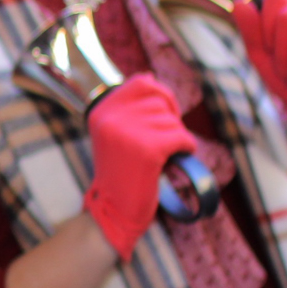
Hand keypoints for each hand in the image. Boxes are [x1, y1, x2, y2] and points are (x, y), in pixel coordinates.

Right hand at [84, 74, 198, 259]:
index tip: (162, 117)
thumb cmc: (122, 171)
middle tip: (159, 143)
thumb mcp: (116, 133)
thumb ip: (130, 108)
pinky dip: (186, 148)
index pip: (143, 83)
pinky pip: (181, 138)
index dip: (161, 96)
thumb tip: (151, 78)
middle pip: (160, 102)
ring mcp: (128, 133)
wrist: (115, 209)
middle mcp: (111, 118)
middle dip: (168, 121)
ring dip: (175, 138)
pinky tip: (175, 159)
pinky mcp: (147, 149)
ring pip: (173, 122)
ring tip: (160, 156)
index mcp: (101, 111)